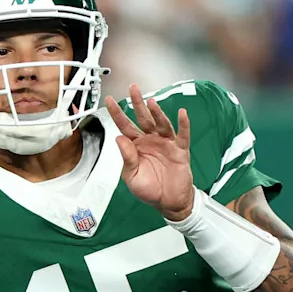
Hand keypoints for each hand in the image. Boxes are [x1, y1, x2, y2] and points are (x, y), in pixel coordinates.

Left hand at [105, 85, 193, 221]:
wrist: (169, 202)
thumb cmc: (149, 190)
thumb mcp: (132, 177)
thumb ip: (127, 158)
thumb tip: (119, 139)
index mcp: (136, 146)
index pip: (124, 126)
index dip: (117, 113)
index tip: (109, 100)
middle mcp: (150, 141)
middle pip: (143, 119)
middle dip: (138, 103)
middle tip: (133, 88)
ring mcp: (166, 144)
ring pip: (161, 124)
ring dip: (157, 113)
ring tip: (151, 102)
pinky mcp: (180, 150)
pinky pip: (182, 135)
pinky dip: (183, 124)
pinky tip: (181, 114)